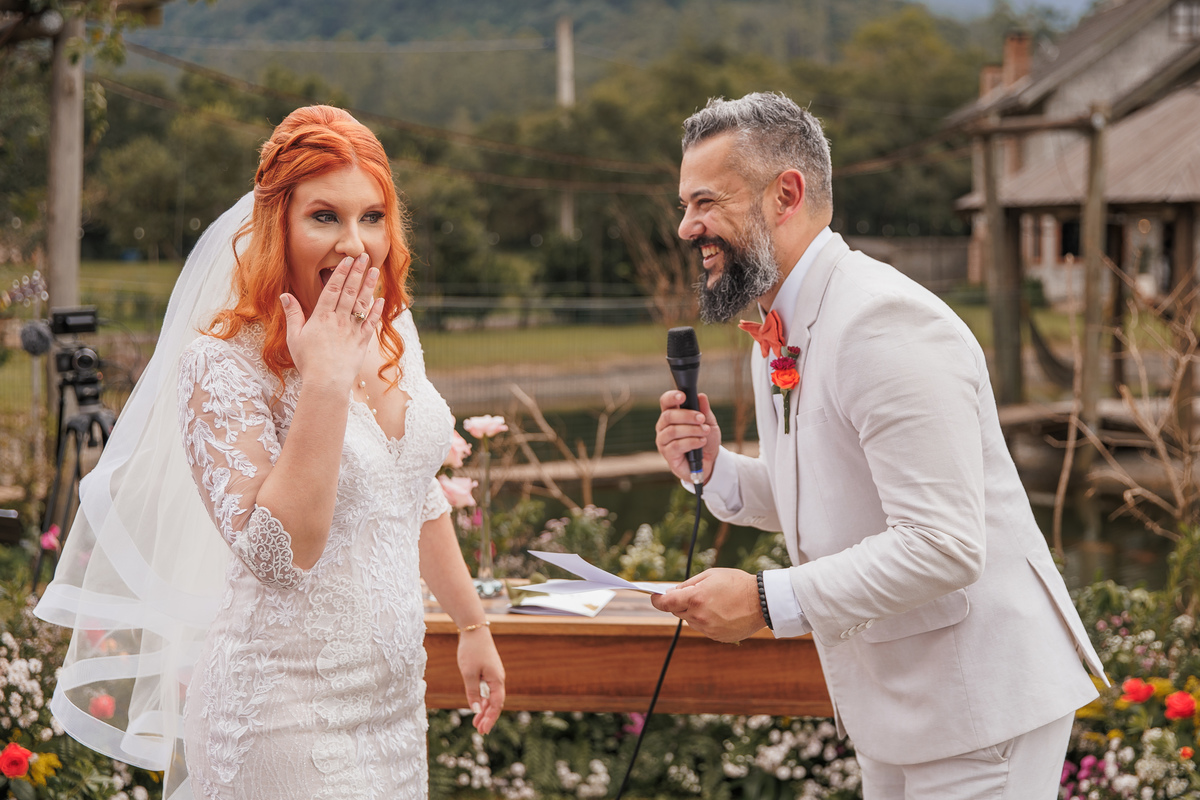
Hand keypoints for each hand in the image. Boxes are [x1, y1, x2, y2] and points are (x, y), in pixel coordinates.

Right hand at [280, 253, 383, 390]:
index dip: (341, 273)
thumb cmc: (308, 361)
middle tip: (364, 256)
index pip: (333, 289)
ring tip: (375, 270)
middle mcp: (339, 320)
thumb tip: (285, 295)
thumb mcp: (294, 337)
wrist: (326, 382)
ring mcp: (352, 330)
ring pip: (362, 303)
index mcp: (322, 317)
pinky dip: (377, 310)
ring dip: (369, 286)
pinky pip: (371, 323)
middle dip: (358, 272)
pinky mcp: (362, 342)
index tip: (348, 259)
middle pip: (350, 291)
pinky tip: (381, 299)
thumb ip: (292, 314)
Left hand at [457, 628, 504, 733]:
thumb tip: (476, 709)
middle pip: (496, 703)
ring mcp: (494, 675)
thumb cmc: (471, 651)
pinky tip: (477, 706)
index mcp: (497, 680)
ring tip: (476, 723)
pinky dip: (484, 700)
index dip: (490, 718)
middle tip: (480, 731)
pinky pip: (489, 690)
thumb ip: (473, 692)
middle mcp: (499, 678)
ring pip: (492, 697)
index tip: (483, 730)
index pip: (496, 704)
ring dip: (485, 710)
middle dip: (488, 717)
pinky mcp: (489, 671)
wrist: (474, 630)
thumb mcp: (468, 674)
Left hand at [649, 568, 763, 642]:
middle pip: (677, 612)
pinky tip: (720, 613)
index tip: (654, 596)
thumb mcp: (711, 575)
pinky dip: (706, 621)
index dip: (656, 600)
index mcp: (695, 598)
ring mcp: (708, 629)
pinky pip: (704, 629)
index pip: (665, 603)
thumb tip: (673, 592)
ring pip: (690, 621)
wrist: (762, 601)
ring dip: (694, 613)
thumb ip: (688, 584)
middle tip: (693, 594)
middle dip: (680, 603)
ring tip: (713, 603)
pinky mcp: (717, 637)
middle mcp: (699, 616)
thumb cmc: (736, 583)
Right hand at [655, 390, 720, 483]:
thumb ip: (704, 411)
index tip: (683, 396)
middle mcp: (664, 427)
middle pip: (668, 416)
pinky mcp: (668, 454)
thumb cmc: (706, 441)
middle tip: (701, 418)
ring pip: (673, 431)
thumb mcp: (709, 423)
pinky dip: (692, 442)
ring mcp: (663, 441)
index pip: (666, 402)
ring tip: (705, 431)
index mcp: (672, 415)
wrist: (710, 462)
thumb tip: (701, 396)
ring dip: (692, 430)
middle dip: (687, 415)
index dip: (671, 397)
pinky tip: (701, 442)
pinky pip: (677, 445)